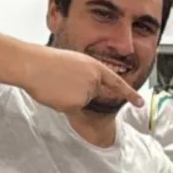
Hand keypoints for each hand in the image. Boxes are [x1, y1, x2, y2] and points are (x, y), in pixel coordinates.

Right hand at [22, 46, 143, 113]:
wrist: (31, 64)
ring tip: (55, 84)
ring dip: (68, 99)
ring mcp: (86, 92)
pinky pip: (72, 110)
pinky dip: (62, 105)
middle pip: (92, 96)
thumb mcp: (73, 63)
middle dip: (77, 93)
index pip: (116, 82)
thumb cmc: (46, 62)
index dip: (130, 94)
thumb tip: (86, 91)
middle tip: (61, 81)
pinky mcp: (76, 104)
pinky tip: (54, 93)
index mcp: (94, 66)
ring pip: (81, 103)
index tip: (140, 103)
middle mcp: (94, 80)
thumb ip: (85, 76)